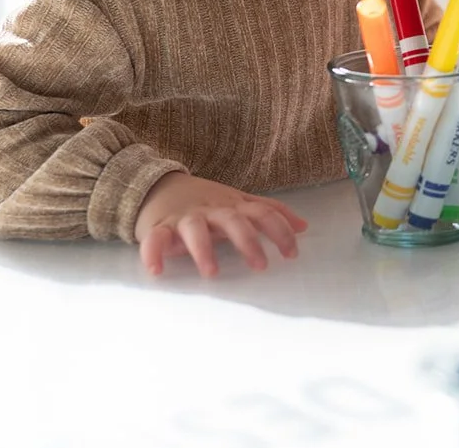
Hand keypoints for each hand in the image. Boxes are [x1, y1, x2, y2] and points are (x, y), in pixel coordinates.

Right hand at [134, 172, 308, 277]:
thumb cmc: (205, 200)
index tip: (292, 254)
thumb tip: (304, 226)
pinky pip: (155, 239)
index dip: (280, 231)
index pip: (263, 213)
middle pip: (233, 221)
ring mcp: (185, 217)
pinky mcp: (159, 227)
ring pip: (195, 229)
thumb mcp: (239, 202)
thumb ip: (269, 212)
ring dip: (204, 250)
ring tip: (211, 273)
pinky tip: (157, 271)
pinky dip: (153, 253)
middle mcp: (212, 209)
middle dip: (248, 241)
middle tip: (261, 266)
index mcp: (233, 205)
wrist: (157, 185)